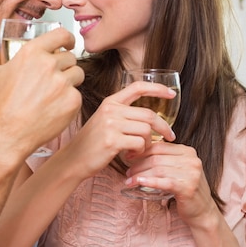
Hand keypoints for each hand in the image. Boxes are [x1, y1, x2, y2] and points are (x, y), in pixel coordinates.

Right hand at [0, 28, 83, 158]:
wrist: (8, 135)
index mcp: (32, 53)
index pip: (61, 35)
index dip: (67, 39)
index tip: (67, 43)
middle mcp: (49, 65)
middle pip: (70, 58)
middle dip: (64, 66)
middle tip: (54, 79)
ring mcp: (63, 83)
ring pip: (77, 74)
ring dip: (70, 81)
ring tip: (56, 93)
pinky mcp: (72, 101)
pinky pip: (77, 94)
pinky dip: (69, 100)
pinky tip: (55, 108)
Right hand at [61, 82, 175, 179]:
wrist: (73, 159)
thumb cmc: (92, 143)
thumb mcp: (105, 121)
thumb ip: (123, 114)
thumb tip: (150, 117)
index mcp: (110, 102)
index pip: (137, 87)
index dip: (157, 88)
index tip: (172, 94)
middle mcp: (110, 109)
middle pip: (149, 114)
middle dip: (163, 127)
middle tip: (170, 136)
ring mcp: (111, 125)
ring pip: (146, 130)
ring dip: (147, 143)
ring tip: (137, 150)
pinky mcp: (112, 141)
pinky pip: (140, 143)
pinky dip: (140, 152)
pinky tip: (130, 156)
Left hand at [125, 142, 216, 223]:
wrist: (203, 212)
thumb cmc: (185, 190)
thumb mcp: (177, 170)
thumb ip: (164, 159)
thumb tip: (137, 152)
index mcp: (187, 151)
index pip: (159, 146)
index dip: (141, 151)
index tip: (128, 158)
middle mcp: (191, 160)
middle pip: (156, 157)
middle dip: (138, 164)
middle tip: (127, 172)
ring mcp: (191, 173)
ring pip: (157, 169)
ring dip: (139, 174)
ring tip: (129, 180)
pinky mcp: (187, 187)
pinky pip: (163, 181)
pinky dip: (148, 181)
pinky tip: (137, 183)